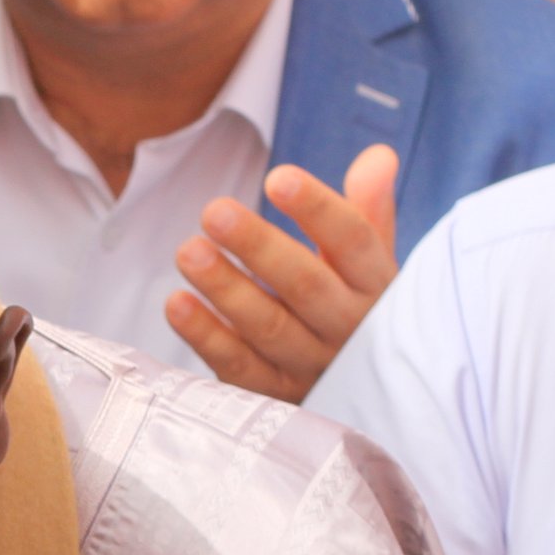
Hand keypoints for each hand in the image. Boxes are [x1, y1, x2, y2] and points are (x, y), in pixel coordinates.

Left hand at [165, 143, 399, 403]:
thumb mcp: (369, 262)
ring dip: (225, 289)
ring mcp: (313, 368)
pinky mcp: (276, 398)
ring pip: (268, 328)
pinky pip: (239, 368)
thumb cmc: (356, 306)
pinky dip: (206, 338)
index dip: (318, 209)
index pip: (353, 242)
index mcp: (377, 285)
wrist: (364, 393)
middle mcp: (349, 329)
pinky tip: (176, 304)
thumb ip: (369, 208)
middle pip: (305, 285)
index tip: (279, 177)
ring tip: (188, 251)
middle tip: (213, 211)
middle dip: (258, 247)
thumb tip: (378, 156)